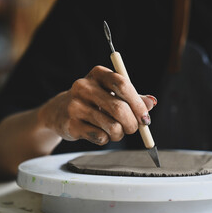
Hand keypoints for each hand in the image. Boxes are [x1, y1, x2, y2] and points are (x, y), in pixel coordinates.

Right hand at [38, 65, 156, 144]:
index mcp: (98, 74)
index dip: (137, 103)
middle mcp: (84, 86)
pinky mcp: (71, 124)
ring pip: (112, 126)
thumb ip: (134, 98)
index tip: (145, 118)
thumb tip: (151, 103)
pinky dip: (107, 139)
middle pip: (119, 108)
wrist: (59, 112)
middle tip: (134, 128)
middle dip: (133, 124)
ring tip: (116, 131)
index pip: (122, 83)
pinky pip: (101, 137)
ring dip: (120, 133)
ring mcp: (75, 105)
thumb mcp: (113, 94)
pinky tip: (100, 133)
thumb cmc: (94, 101)